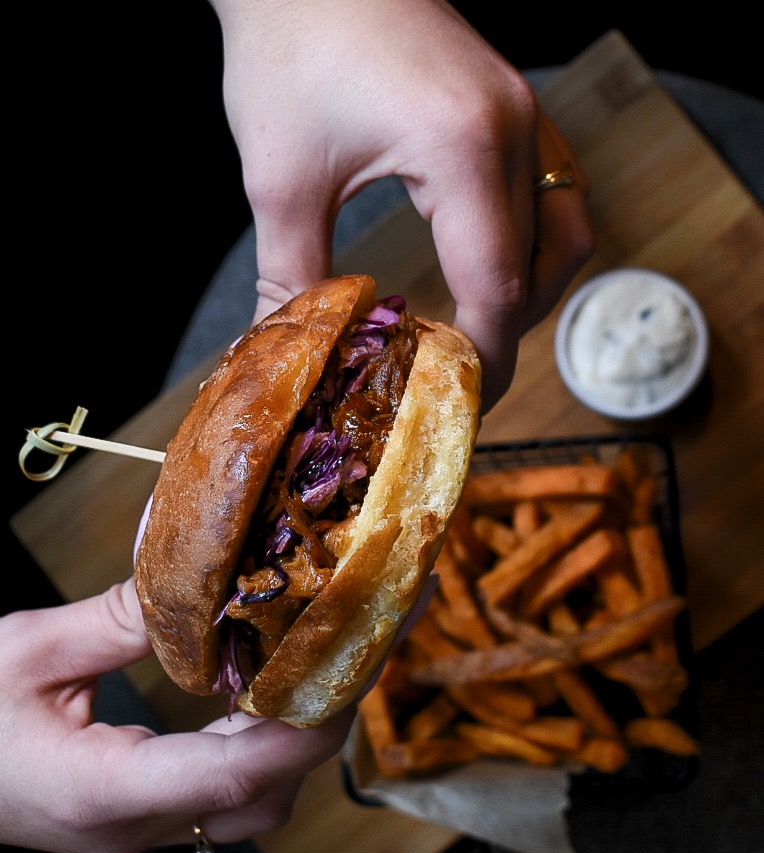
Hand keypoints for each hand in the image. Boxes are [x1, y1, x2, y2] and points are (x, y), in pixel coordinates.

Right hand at [0, 578, 352, 852]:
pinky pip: (215, 802)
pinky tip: (254, 701)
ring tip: (303, 673)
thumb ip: (124, 618)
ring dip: (285, 749)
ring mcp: (130, 837)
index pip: (236, 776)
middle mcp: (128, 830)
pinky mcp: (129, 824)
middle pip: (258, 803)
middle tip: (336, 661)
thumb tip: (198, 574)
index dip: (303, 729)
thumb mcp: (31, 651)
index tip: (344, 674)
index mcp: (103, 793)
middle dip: (311, 736)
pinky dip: (250, 754)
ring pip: (244, 812)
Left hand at [211, 0, 592, 410]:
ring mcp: (527, 109)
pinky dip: (531, 243)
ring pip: (569, 230)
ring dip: (533, 290)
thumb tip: (291, 349)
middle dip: (508, 335)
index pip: (499, 286)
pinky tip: (485, 262)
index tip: (457, 403)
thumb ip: (292, 277)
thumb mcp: (281, 177)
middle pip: (547, 267)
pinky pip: (555, 191)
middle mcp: (517, 127)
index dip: (483, 359)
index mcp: (464, 147)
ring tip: (476, 326)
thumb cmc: (286, 44)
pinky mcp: (517, 102)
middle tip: (457, 376)